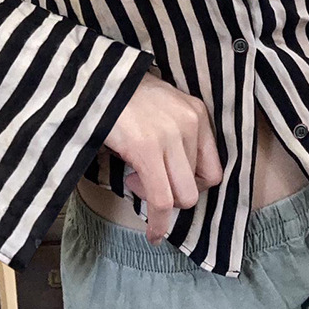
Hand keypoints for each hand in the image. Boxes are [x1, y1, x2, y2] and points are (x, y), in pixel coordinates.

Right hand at [103, 71, 223, 245]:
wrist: (95, 79)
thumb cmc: (123, 94)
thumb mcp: (161, 106)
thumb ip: (176, 134)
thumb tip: (174, 176)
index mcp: (196, 111)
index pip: (212, 168)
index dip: (192, 185)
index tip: (170, 183)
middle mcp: (189, 122)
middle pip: (198, 185)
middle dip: (175, 195)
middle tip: (149, 183)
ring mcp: (170, 136)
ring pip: (182, 197)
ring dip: (160, 201)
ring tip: (136, 181)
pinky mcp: (147, 149)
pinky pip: (161, 200)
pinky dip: (158, 223)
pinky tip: (152, 229)